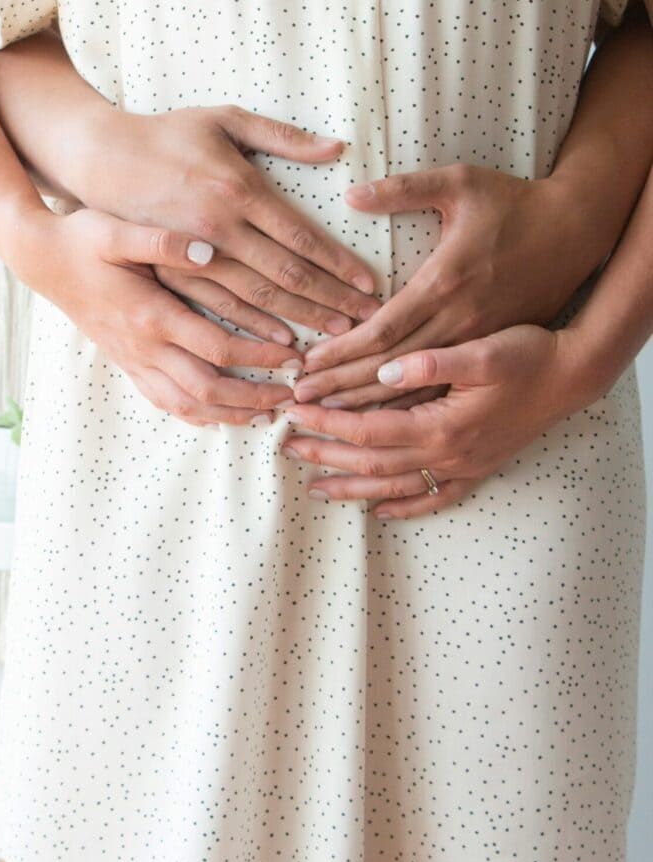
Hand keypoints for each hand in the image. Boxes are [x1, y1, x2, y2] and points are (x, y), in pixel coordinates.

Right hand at [30, 207, 303, 426]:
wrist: (40, 260)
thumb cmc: (81, 240)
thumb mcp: (117, 230)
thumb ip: (163, 242)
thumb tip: (208, 250)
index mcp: (150, 315)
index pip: (217, 348)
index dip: (259, 357)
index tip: (294, 355)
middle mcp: (143, 347)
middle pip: (207, 390)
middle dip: (253, 398)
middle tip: (291, 395)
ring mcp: (133, 360)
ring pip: (186, 405)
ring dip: (229, 414)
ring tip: (264, 415)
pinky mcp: (126, 363)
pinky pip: (164, 402)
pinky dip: (196, 414)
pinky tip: (219, 414)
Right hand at [71, 103, 381, 341]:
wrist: (100, 159)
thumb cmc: (167, 134)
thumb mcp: (223, 118)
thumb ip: (281, 135)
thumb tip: (336, 147)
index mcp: (237, 190)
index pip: (301, 237)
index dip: (339, 264)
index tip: (370, 284)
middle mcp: (218, 229)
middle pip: (286, 276)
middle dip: (330, 301)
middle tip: (367, 320)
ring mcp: (193, 256)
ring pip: (256, 301)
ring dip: (299, 320)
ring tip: (335, 337)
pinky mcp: (171, 273)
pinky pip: (217, 310)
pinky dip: (251, 331)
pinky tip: (280, 344)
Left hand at [279, 324, 590, 516]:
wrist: (574, 376)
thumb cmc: (528, 355)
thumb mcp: (481, 350)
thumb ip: (430, 362)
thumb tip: (382, 370)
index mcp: (441, 425)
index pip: (368, 428)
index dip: (327, 421)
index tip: (294, 410)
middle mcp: (448, 454)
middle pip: (372, 461)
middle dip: (327, 454)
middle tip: (287, 447)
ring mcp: (463, 467)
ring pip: (396, 486)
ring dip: (354, 486)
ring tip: (316, 487)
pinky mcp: (478, 469)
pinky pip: (435, 498)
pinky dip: (406, 507)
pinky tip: (381, 511)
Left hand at [292, 165, 604, 407]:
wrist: (577, 231)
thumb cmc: (514, 202)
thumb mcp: (461, 182)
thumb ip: (405, 189)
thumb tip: (352, 194)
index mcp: (445, 283)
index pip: (383, 330)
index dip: (341, 351)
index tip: (306, 365)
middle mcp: (460, 321)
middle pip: (391, 368)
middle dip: (341, 387)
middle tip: (299, 400)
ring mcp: (478, 341)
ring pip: (416, 388)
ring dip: (369, 406)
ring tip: (326, 419)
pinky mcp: (490, 350)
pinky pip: (444, 390)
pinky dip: (409, 407)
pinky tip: (381, 423)